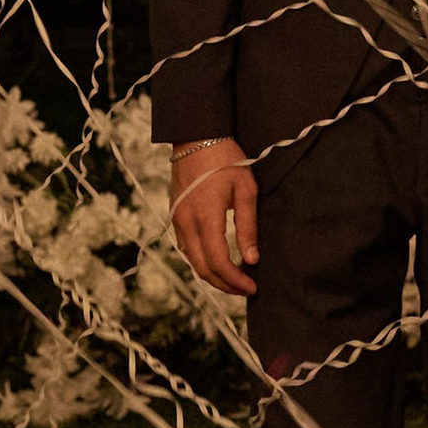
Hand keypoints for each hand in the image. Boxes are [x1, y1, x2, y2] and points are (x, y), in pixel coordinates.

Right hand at [172, 136, 257, 295]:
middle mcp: (186, 222)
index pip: (217, 261)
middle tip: (245, 289)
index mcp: (205, 216)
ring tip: (234, 279)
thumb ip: (247, 226)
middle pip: (202, 268)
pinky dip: (201, 261)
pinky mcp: (175, 216)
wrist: (197, 138)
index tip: (252, 286)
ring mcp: (177, 220)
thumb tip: (251, 259)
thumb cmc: (227, 160)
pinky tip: (218, 262)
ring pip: (191, 261)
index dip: (235, 280)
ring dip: (212, 275)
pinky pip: (186, 248)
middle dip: (224, 285)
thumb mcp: (246, 190)